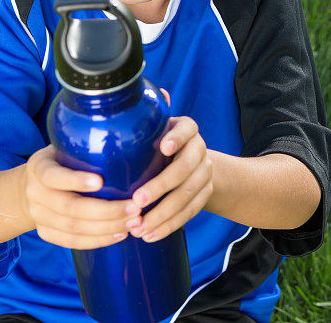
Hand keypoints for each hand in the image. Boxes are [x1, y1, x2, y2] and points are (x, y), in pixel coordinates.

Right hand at [21, 145, 140, 248]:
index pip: (54, 176)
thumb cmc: (61, 162)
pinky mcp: (46, 232)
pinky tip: (120, 234)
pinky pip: (72, 241)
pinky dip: (98, 240)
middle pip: (70, 207)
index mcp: (40, 168)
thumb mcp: (65, 149)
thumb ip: (86, 147)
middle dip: (106, 210)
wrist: (29, 187)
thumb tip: (128, 140)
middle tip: (134, 207)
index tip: (100, 181)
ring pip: (74, 227)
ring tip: (133, 222)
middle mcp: (36, 193)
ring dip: (107, 228)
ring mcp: (39, 216)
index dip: (75, 180)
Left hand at [126, 89, 213, 242]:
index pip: (187, 129)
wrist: (191, 164)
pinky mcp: (205, 194)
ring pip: (189, 195)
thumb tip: (125, 96)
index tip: (162, 147)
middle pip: (186, 169)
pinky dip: (170, 225)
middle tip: (136, 201)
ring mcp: (205, 173)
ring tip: (138, 227)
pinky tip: (151, 235)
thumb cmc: (158, 144)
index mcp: (187, 129)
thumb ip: (142, 118)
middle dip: (161, 187)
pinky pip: (191, 212)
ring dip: (163, 213)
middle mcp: (200, 149)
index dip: (177, 138)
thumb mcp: (154, 128)